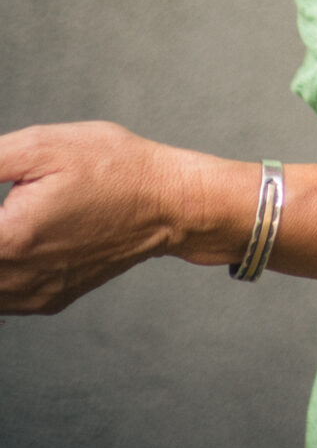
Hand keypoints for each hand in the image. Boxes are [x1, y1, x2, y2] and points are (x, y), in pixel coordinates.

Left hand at [0, 122, 214, 313]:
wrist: (168, 204)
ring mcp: (31, 296)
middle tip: (9, 201)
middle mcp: (16, 279)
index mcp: (9, 239)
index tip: (0, 198)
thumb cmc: (115, 168)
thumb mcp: (43, 145)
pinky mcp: (46, 302)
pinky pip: (0, 297)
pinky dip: (1, 269)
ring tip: (17, 215)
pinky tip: (15, 238)